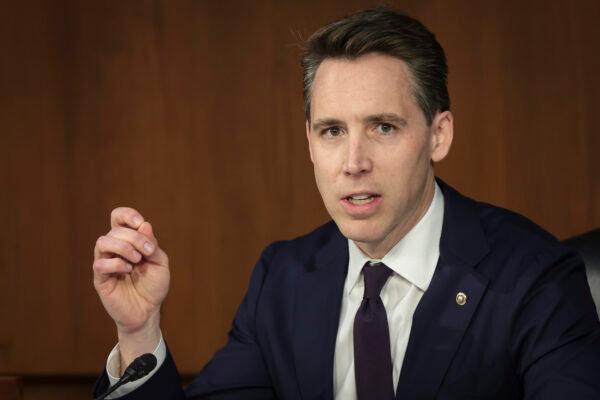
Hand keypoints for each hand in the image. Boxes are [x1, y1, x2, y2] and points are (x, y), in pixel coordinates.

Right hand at [93, 207, 169, 345]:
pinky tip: (128, 270)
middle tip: (148, 252)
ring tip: (136, 260)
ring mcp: (105, 263)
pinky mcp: (101, 279)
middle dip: (135, 237)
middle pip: (115, 229)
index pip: (118, 217)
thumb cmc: (153, 286)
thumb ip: (152, 244)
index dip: (127, 215)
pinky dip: (117, 263)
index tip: (141, 224)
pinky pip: (100, 263)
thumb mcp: (159, 262)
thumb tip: (144, 225)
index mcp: (128, 241)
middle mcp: (114, 249)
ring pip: (102, 241)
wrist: (148, 311)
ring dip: (124, 247)